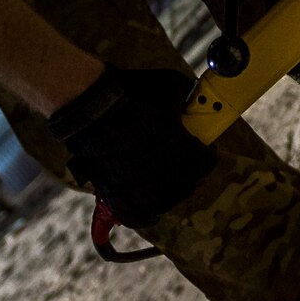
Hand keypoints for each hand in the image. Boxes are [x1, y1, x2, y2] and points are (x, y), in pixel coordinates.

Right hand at [47, 66, 216, 223]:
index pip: (207, 162)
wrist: (92, 108)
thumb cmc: (132, 94)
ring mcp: (145, 192)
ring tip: (161, 172)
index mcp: (186, 152)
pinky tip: (147, 204)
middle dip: (188, 168)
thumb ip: (189, 98)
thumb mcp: (171, 85)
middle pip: (189, 182)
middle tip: (179, 155)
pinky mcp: (121, 198)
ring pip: (167, 199)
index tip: (200, 145)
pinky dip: (145, 212)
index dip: (205, 152)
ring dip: (169, 187)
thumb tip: (196, 100)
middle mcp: (169, 178)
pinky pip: (139, 216)